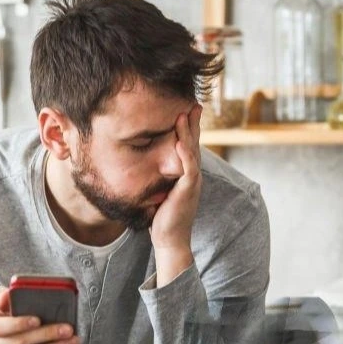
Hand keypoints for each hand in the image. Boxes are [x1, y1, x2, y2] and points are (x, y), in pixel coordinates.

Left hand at [150, 104, 201, 283]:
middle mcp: (193, 176)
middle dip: (194, 124)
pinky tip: (180, 142)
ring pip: (192, 152)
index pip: (189, 146)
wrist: (170, 239)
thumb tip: (147, 165)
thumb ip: (160, 177)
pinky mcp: (187, 191)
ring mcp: (192, 182)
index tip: (187, 110)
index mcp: (187, 175)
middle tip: (194, 104)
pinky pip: (188, 169)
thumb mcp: (161, 191)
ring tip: (185, 115)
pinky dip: (185, 155)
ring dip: (189, 133)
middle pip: (194, 144)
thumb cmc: (163, 218)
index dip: (189, 129)